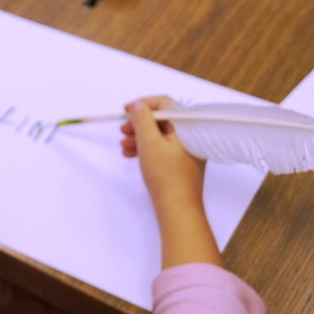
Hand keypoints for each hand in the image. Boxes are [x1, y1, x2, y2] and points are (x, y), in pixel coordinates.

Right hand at [120, 96, 204, 212]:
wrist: (177, 209)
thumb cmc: (166, 176)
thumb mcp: (149, 143)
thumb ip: (142, 120)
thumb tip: (137, 104)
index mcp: (188, 127)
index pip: (166, 104)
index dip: (143, 105)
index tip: (126, 110)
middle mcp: (191, 135)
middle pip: (161, 119)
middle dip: (139, 124)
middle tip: (123, 130)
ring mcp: (186, 150)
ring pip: (159, 134)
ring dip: (139, 137)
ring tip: (124, 146)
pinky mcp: (180, 162)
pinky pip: (161, 148)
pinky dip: (146, 148)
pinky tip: (131, 155)